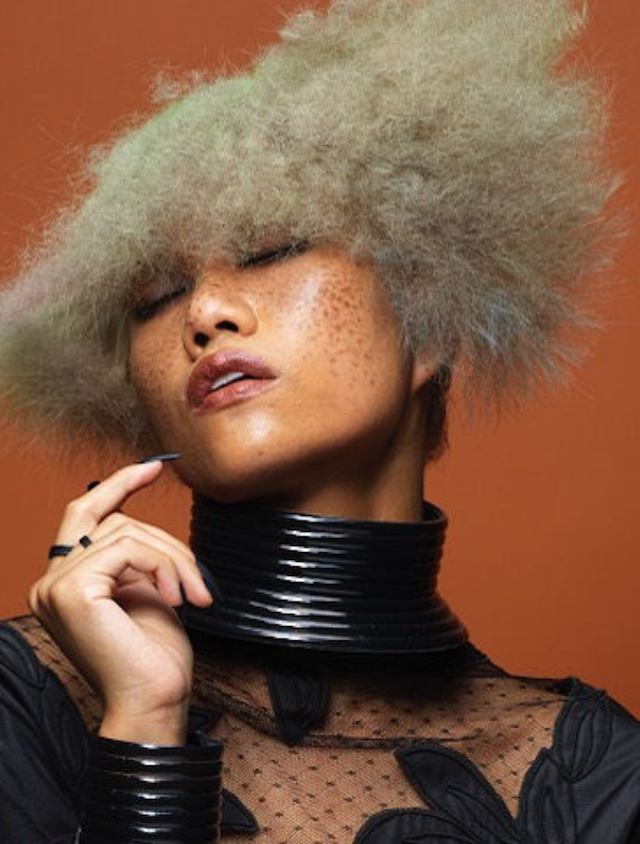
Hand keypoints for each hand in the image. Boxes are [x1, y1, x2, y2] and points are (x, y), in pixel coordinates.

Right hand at [28, 460, 212, 742]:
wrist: (155, 701)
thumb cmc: (155, 656)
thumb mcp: (147, 591)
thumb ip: (135, 556)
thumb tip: (140, 517)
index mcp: (65, 583)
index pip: (84, 514)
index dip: (118, 485)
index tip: (154, 466)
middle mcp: (50, 583)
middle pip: (112, 521)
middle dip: (164, 539)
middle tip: (196, 574)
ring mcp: (55, 586)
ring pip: (126, 531)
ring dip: (172, 558)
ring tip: (192, 594)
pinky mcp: (71, 590)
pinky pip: (126, 548)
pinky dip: (160, 566)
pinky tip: (175, 598)